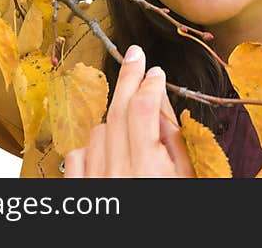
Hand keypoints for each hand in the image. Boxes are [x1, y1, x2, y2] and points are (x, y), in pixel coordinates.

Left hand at [63, 45, 195, 177]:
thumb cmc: (173, 206)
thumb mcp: (185, 175)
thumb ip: (172, 136)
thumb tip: (159, 95)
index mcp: (149, 170)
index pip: (143, 110)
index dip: (150, 85)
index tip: (155, 72)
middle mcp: (118, 175)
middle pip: (117, 112)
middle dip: (128, 78)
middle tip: (135, 55)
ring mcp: (94, 182)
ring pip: (97, 131)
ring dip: (114, 123)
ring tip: (131, 133)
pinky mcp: (78, 189)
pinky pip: (75, 154)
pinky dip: (90, 147)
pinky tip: (107, 150)